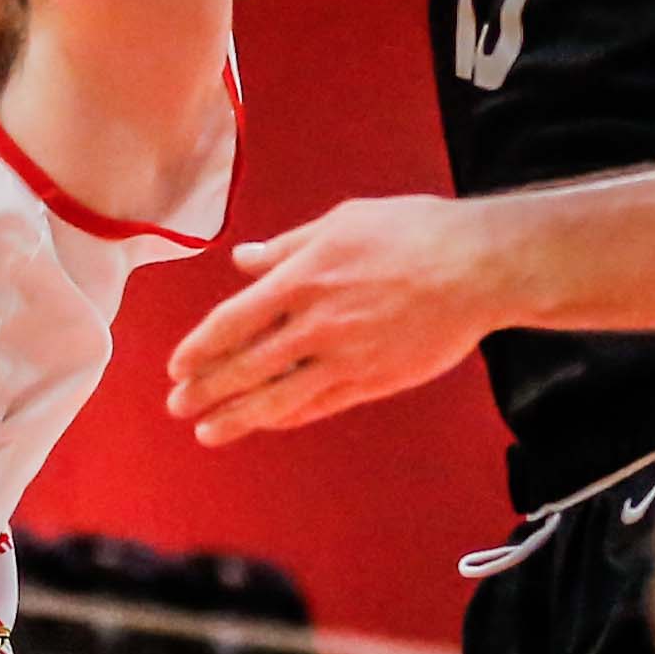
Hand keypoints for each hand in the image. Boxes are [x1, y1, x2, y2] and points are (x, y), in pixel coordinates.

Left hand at [162, 195, 501, 443]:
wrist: (478, 267)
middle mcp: (316, 322)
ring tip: (206, 431)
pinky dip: (286, 416)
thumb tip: (243, 260)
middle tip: (177, 406)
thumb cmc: (413, 232)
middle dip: (205, 390)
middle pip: (245, 365)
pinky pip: (318, 405)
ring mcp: (345, 356)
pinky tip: (265, 423)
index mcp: (302, 278)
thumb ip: (287, 247)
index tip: (176, 366)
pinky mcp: (374, 379)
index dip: (199, 347)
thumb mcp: (342, 222)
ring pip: (277, 396)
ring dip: (236, 417)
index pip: (233, 321)